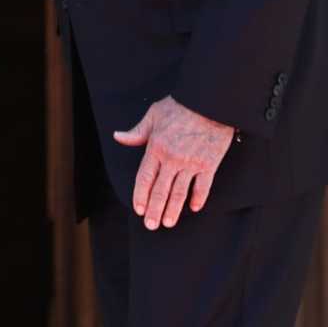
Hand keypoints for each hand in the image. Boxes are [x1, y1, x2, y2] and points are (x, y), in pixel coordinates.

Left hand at [113, 95, 233, 229]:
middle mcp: (172, 159)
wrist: (209, 101)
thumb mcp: (153, 115)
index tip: (139, 209)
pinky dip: (198, 199)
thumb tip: (118, 137)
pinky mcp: (209, 164)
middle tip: (151, 225)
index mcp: (156, 147)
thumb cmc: (180, 106)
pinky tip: (194, 209)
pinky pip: (203, 186)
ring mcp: (191, 163)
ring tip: (168, 223)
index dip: (141, 195)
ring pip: (180, 192)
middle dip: (154, 210)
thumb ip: (137, 131)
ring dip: (173, 210)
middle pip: (161, 190)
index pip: (145, 178)